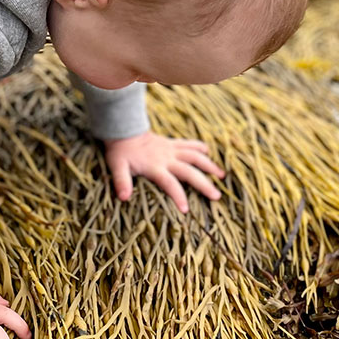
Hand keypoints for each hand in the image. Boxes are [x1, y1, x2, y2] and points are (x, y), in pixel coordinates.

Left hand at [105, 131, 224, 212]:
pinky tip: (208, 151)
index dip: (178, 196)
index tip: (186, 210)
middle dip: (204, 184)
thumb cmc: (120, 151)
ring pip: (195, 156)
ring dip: (209, 165)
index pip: (170, 184)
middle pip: (189, 171)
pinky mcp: (172, 143)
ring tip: (221, 175)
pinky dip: (199, 146)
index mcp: (155, 167)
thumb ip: (121, 181)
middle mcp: (167, 158)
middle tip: (217, 196)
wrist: (123, 128)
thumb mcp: (117, 167)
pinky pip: (189, 143)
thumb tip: (124, 197)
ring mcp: (171, 149)